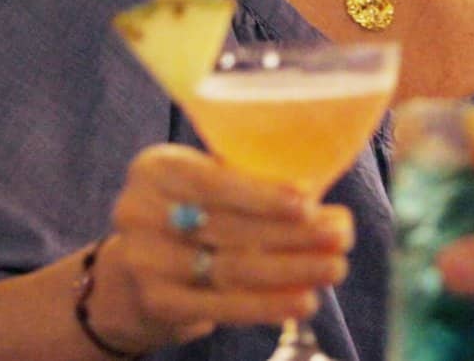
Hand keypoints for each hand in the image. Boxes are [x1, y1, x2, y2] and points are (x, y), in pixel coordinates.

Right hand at [89, 144, 353, 352]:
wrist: (132, 275)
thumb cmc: (193, 216)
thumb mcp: (209, 186)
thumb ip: (257, 188)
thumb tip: (329, 209)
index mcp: (155, 168)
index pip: (211, 181)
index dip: (261, 195)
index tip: (308, 202)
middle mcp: (138, 211)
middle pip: (228, 227)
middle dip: (291, 234)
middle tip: (340, 239)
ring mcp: (143, 260)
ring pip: (230, 267)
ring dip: (290, 270)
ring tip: (333, 268)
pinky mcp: (157, 302)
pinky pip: (221, 305)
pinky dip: (267, 305)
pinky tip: (303, 301)